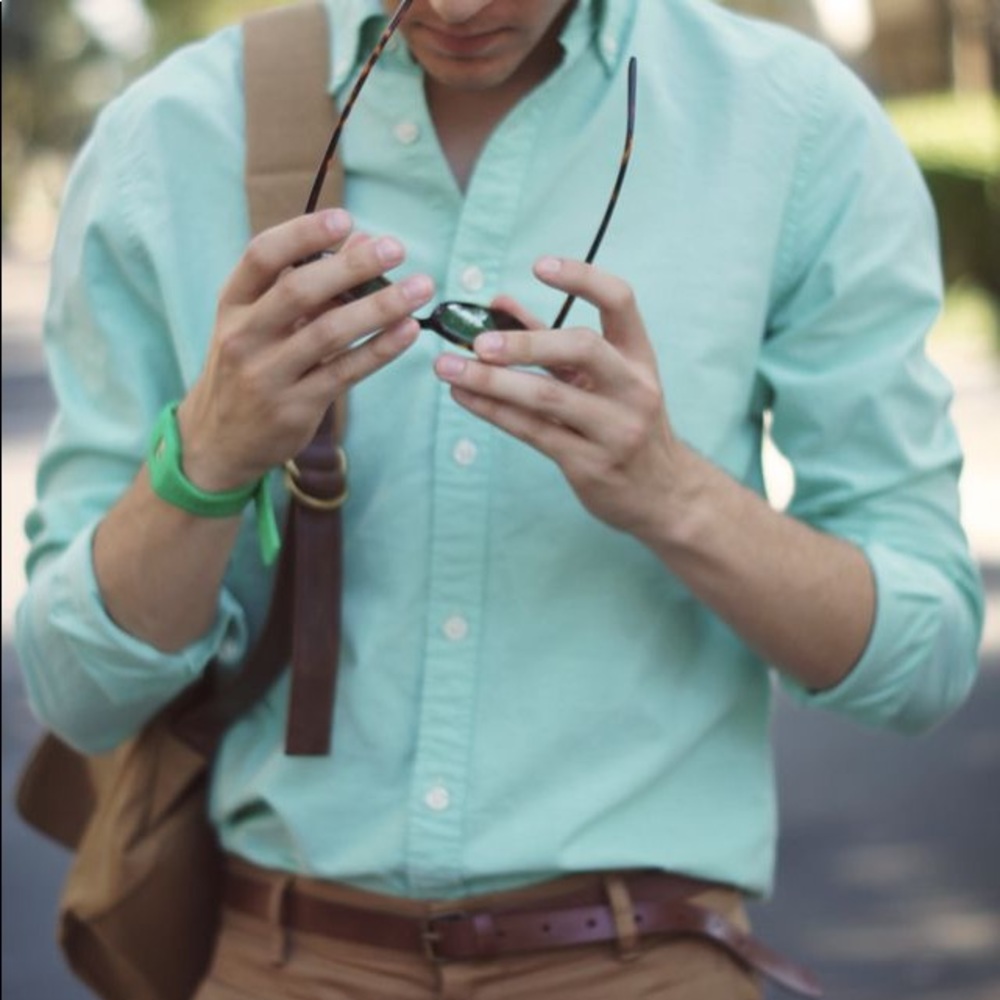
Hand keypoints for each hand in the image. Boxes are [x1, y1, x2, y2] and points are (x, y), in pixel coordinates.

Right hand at [179, 209, 434, 490]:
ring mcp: (268, 375)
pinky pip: (345, 372)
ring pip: (329, 333)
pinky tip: (408, 330)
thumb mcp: (262, 321)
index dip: (302, 234)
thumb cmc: (250, 365)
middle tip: (396, 248)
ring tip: (419, 289)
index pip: (262, 256)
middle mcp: (244, 336)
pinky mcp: (295, 407)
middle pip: (299, 291)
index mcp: (233, 304)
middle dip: (352, 266)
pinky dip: (380, 349)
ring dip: (380, 307)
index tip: (345, 218)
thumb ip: (309, 281)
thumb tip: (364, 240)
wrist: (219, 439)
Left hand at [433, 256, 689, 539]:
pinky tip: (463, 397)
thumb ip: (552, 340)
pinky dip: (493, 411)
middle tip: (479, 342)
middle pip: (582, 349)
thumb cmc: (624, 423)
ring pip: (547, 398)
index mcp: (639, 358)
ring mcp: (613, 429)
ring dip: (492, 381)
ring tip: (448, 367)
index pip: (620, 301)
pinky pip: (533, 432)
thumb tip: (499, 302)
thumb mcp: (603, 379)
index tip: (539, 266)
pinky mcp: (589, 464)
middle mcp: (633, 389)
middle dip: (526, 342)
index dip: (582, 278)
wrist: (663, 494)